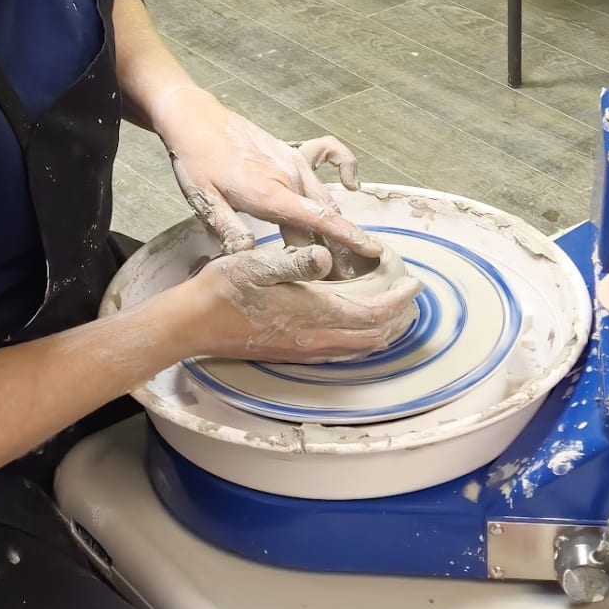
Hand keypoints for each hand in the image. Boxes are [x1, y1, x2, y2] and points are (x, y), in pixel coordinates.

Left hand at [151, 86, 380, 259]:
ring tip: (339, 248)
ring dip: (334, 222)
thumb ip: (228, 228)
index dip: (348, 237)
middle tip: (342, 276)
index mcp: (269, 193)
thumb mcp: (204, 200)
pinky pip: (328, 157)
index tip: (372, 252)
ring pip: (324, 197)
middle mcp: (289, 176)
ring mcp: (293, 161)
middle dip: (336, 246)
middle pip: (323, 216)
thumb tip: (249, 256)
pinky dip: (344, 167)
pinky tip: (348, 181)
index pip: (319, 219)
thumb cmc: (196, 162)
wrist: (196, 120)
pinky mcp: (292, 151)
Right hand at [182, 243, 420, 363]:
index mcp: (314, 314)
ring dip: (378, 327)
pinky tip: (350, 319)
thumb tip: (324, 256)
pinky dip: (358, 334)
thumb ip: (294, 262)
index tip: (414, 283)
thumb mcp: (257, 265)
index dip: (398, 300)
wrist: (193, 324)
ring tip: (387, 304)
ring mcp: (304, 350)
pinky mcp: (292, 352)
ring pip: (357, 346)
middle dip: (396, 316)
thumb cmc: (224, 289)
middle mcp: (315, 339)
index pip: (372, 314)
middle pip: (372, 336)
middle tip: (406, 292)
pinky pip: (340, 349)